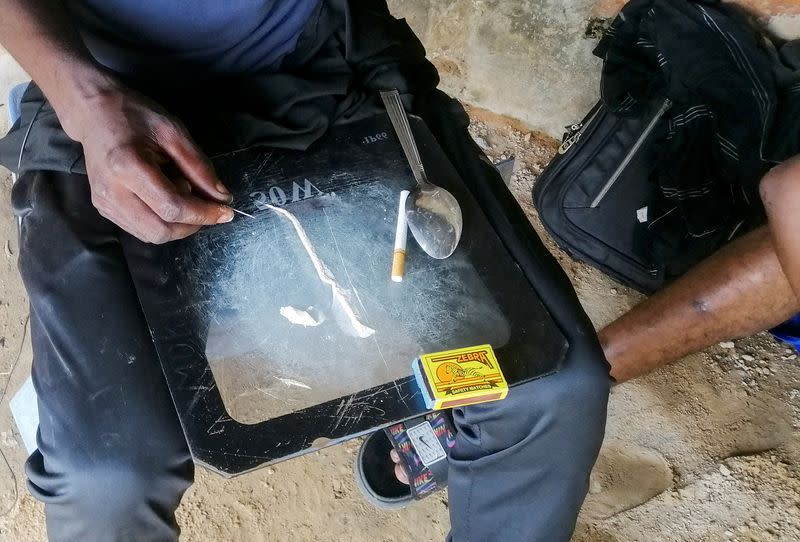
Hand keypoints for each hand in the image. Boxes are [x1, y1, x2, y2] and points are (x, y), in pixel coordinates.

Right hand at [65, 79, 233, 243]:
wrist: (93, 113)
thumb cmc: (133, 115)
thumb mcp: (173, 132)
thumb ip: (199, 166)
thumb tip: (222, 197)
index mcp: (127, 166)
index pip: (172, 207)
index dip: (204, 214)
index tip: (226, 211)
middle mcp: (111, 191)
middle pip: (161, 230)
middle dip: (192, 225)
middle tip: (207, 205)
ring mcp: (104, 203)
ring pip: (151, 235)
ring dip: (178, 225)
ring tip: (182, 194)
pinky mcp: (103, 209)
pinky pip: (140, 229)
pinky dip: (163, 222)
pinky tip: (166, 199)